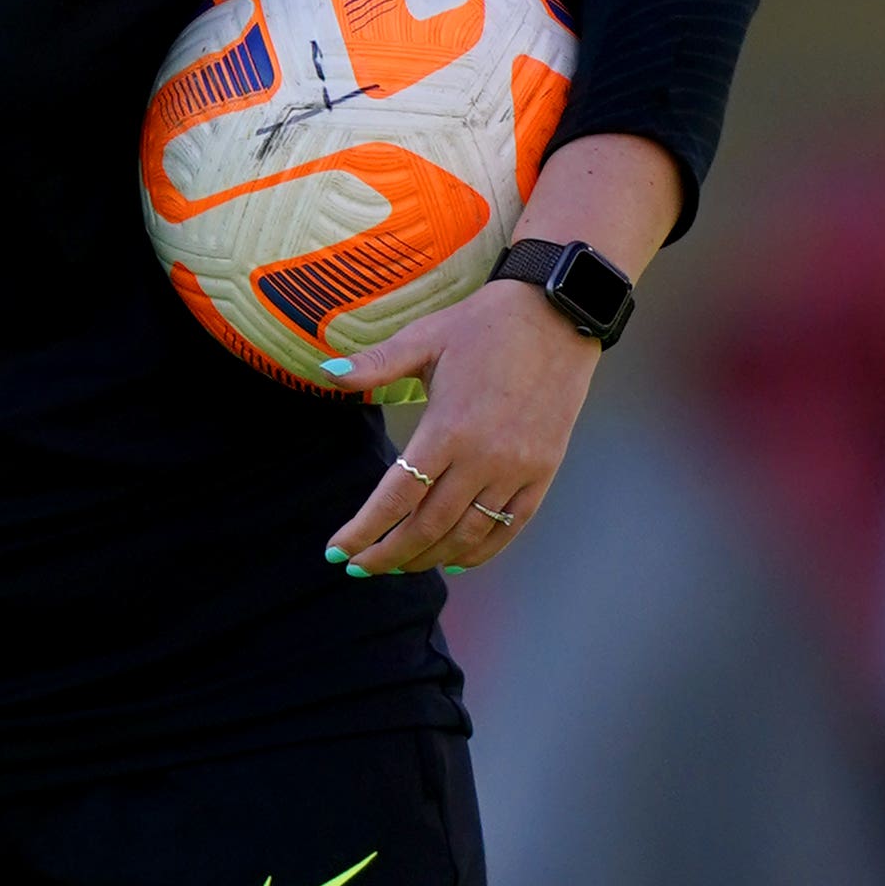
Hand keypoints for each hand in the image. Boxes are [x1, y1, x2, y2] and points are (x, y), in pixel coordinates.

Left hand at [319, 280, 599, 576]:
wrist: (558, 317)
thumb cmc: (484, 325)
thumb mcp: (425, 337)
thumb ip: (376, 363)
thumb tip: (326, 371)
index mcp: (448, 428)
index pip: (397, 497)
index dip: (364, 530)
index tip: (338, 552)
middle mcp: (484, 458)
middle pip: (428, 527)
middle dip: (388, 554)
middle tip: (360, 568)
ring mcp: (517, 470)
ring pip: (467, 535)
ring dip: (429, 558)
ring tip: (399, 565)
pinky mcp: (543, 472)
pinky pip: (510, 527)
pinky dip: (480, 551)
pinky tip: (454, 561)